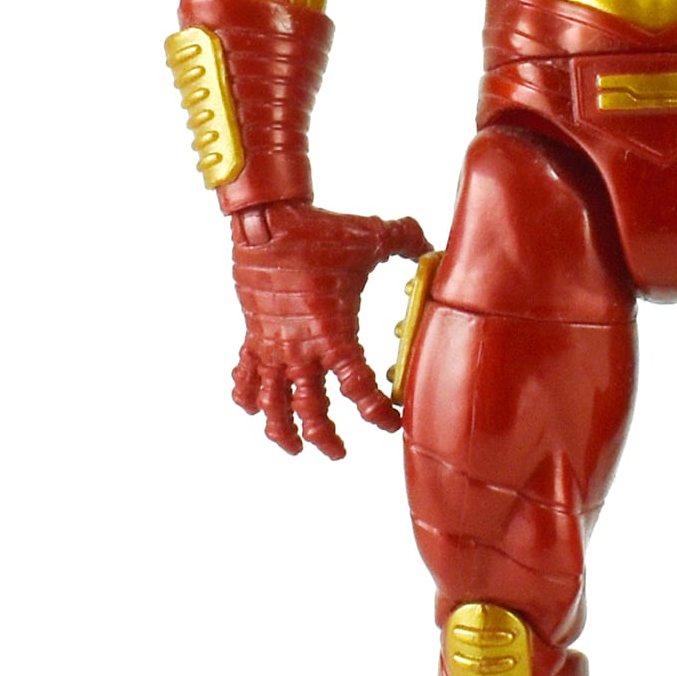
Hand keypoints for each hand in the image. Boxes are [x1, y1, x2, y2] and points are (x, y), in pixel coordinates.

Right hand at [228, 203, 432, 456]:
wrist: (266, 222)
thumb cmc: (318, 232)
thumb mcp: (370, 237)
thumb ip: (406, 241)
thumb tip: (431, 243)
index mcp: (332, 333)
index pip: (359, 388)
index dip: (376, 412)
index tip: (391, 424)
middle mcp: (300, 348)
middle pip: (312, 410)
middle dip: (326, 437)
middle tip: (340, 452)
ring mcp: (272, 346)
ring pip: (273, 404)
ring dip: (282, 431)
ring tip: (295, 449)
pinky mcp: (252, 336)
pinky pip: (244, 377)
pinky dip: (247, 396)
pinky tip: (254, 409)